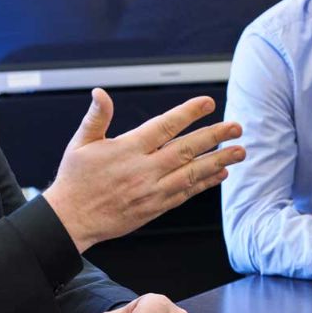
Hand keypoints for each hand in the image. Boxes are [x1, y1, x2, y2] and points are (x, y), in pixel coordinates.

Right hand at [43, 88, 244, 251]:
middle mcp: (143, 169)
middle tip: (237, 127)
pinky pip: (185, 194)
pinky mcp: (155, 208)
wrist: (72, 220)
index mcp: (127, 149)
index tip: (208, 103)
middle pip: (186, 149)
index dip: (188, 113)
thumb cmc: (75, 179)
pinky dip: (204, 184)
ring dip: (218, 161)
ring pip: (191, 173)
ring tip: (239, 151)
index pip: (164, 126)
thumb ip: (96, 117)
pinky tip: (220, 174)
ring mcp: (151, 190)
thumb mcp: (81, 143)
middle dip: (214, 137)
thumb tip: (100, 92)